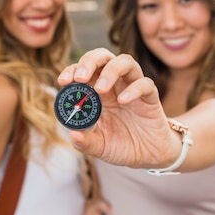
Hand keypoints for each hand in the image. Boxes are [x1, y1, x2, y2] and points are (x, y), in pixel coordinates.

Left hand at [58, 48, 172, 168]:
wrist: (148, 157)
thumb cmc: (121, 146)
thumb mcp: (99, 147)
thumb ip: (85, 142)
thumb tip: (72, 134)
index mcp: (98, 92)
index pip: (84, 70)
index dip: (72, 70)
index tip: (63, 81)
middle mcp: (115, 85)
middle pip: (103, 57)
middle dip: (89, 61)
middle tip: (80, 77)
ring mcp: (133, 88)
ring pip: (126, 62)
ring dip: (110, 70)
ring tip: (100, 89)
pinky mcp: (150, 97)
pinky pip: (145, 84)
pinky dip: (134, 89)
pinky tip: (123, 101)